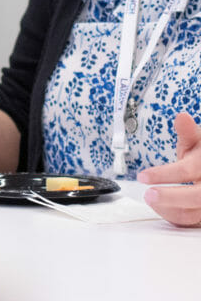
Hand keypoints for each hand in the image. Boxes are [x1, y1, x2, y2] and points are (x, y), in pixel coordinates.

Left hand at [137, 112, 200, 226]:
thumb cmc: (199, 157)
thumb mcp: (195, 142)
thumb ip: (187, 132)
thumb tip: (182, 117)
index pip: (187, 171)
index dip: (164, 175)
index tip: (142, 176)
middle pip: (196, 197)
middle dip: (170, 197)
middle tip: (147, 194)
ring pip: (193, 214)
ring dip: (169, 209)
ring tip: (150, 199)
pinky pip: (189, 221)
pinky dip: (173, 216)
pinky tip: (160, 207)